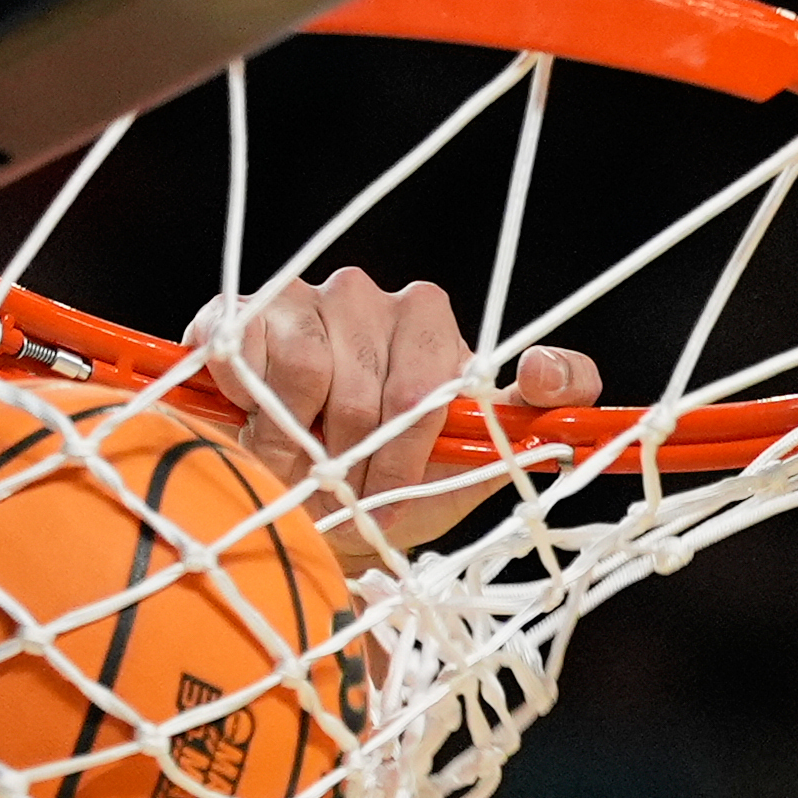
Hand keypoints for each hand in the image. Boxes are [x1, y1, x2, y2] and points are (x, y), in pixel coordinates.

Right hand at [196, 269, 600, 551]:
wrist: (301, 502)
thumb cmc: (392, 482)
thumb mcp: (471, 457)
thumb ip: (529, 418)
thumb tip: (556, 385)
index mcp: (426, 322)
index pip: (434, 381)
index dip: (411, 451)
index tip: (396, 491)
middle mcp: (368, 296)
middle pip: (372, 396)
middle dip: (357, 467)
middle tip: (345, 497)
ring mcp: (305, 298)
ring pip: (311, 376)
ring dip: (300, 449)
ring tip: (298, 473)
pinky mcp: (241, 311)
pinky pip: (253, 361)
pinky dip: (253, 413)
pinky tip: (254, 425)